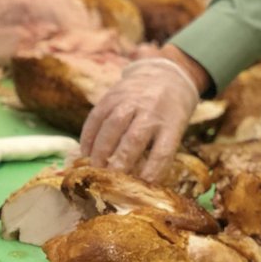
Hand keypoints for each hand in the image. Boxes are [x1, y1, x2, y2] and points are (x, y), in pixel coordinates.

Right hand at [80, 57, 199, 182]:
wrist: (164, 74)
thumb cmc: (170, 112)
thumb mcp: (174, 129)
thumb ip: (158, 150)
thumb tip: (138, 181)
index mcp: (172, 124)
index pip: (162, 152)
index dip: (151, 172)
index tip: (140, 187)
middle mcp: (151, 111)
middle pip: (134, 139)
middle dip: (120, 163)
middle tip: (110, 181)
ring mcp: (131, 101)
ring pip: (112, 126)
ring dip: (101, 150)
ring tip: (95, 168)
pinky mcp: (112, 95)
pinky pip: (97, 116)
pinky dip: (89, 136)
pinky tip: (85, 151)